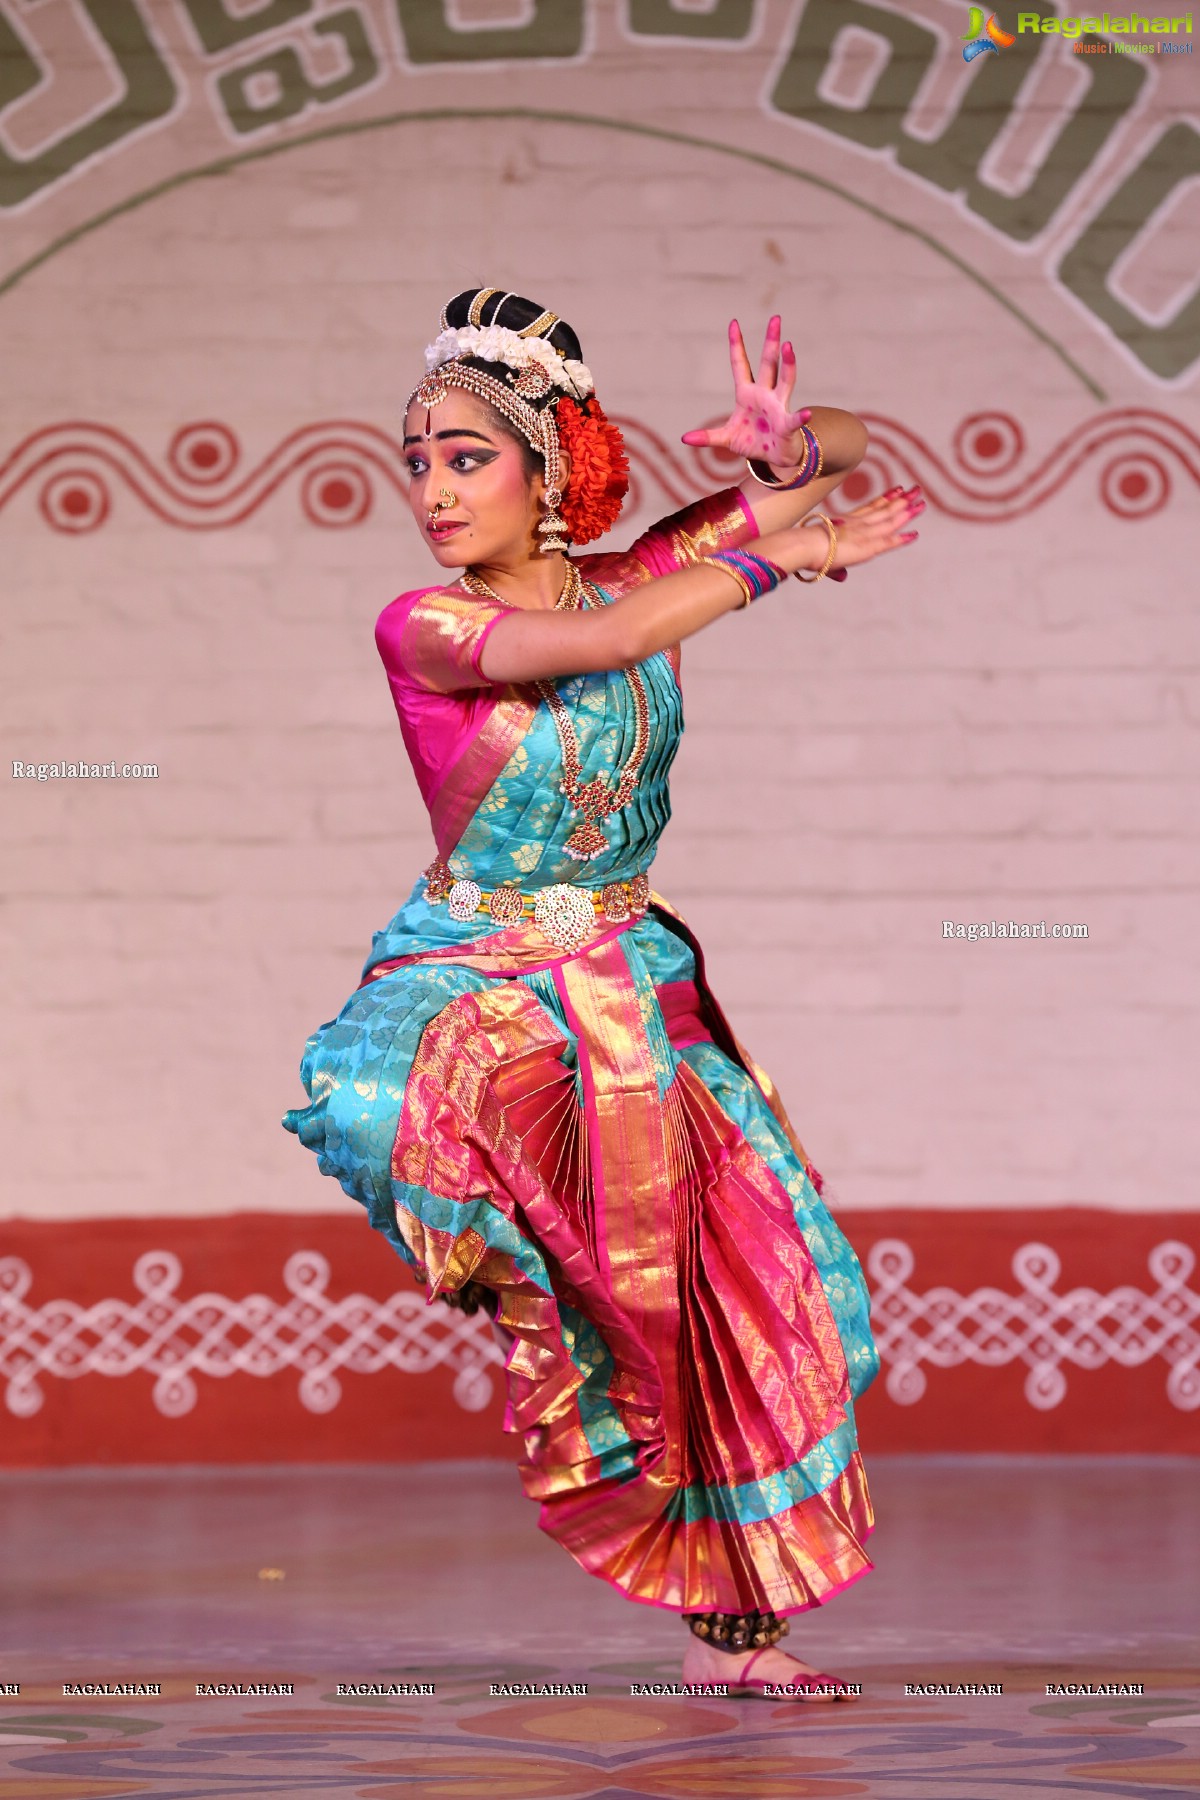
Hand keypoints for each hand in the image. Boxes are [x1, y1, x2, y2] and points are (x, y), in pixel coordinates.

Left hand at [681, 315, 811, 469]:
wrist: (775, 457)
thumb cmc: (753, 441)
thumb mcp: (726, 438)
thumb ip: (707, 437)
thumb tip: (685, 438)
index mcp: (747, 394)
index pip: (740, 365)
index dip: (736, 345)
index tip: (733, 323)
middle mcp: (764, 395)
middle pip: (768, 364)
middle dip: (771, 342)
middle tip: (775, 319)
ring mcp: (777, 407)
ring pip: (784, 381)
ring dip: (787, 364)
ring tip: (788, 347)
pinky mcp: (787, 425)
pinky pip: (794, 419)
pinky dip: (801, 417)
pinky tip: (806, 413)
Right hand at [753, 485, 923, 576]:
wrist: (802, 545)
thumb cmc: (803, 548)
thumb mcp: (821, 557)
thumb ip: (835, 569)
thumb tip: (842, 578)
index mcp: (845, 522)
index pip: (870, 508)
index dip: (885, 499)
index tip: (897, 490)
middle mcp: (858, 524)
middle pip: (884, 509)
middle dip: (901, 500)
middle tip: (916, 490)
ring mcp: (864, 533)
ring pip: (891, 520)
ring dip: (907, 511)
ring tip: (921, 502)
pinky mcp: (867, 546)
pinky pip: (889, 541)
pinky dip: (903, 538)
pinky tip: (915, 534)